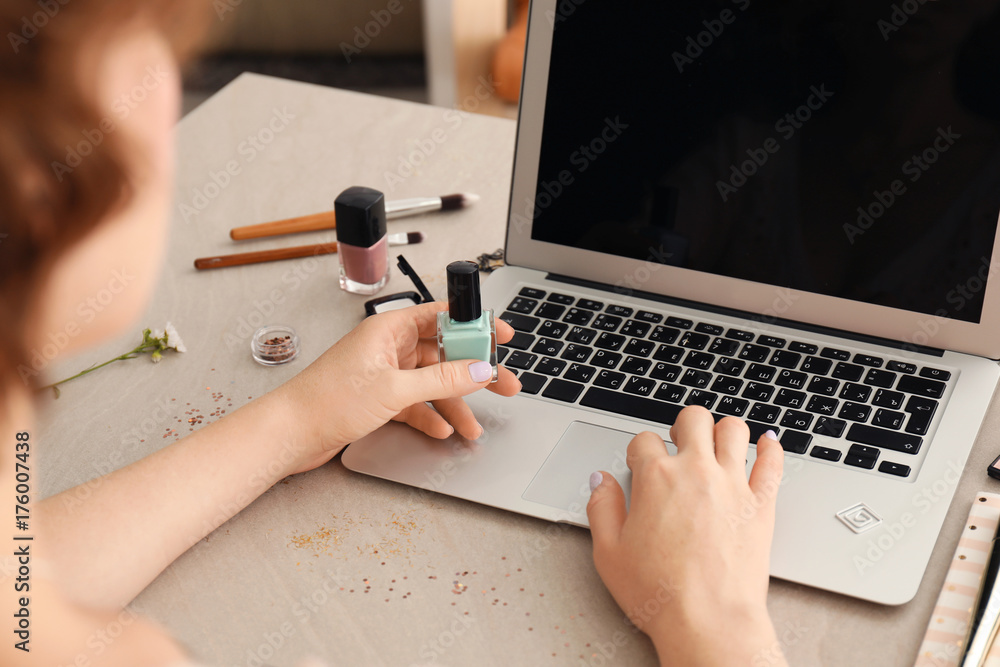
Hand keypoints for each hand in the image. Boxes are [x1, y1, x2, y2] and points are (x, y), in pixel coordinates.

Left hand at [275, 301, 519, 473]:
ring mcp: (383, 374)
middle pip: (443, 354)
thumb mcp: (394, 389)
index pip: (442, 318)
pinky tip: (441, 430)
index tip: (500, 335)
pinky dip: (429, 416)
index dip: (474, 325)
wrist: (289, 433)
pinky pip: (414, 404)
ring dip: (454, 403)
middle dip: (473, 371)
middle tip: (504, 384)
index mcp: (389, 329)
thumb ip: (442, 381)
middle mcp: (388, 347)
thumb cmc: (326, 399)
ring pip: (431, 383)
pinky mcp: (377, 399)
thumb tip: (479, 370)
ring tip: (473, 427)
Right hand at [586, 406, 786, 666]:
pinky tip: (766, 446)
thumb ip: (601, 507)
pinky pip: (773, 463)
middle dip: (683, 426)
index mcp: (656, 478)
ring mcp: (733, 485)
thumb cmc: (659, 592)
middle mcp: (696, 472)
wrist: (708, 621)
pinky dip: (771, 449)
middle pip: (694, 420)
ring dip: (723, 431)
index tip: (640, 464)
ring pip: (735, 430)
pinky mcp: (762, 505)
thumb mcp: (608, 552)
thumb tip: (599, 481)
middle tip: (680, 442)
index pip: (645, 440)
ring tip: (717, 443)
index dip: (639, 451)